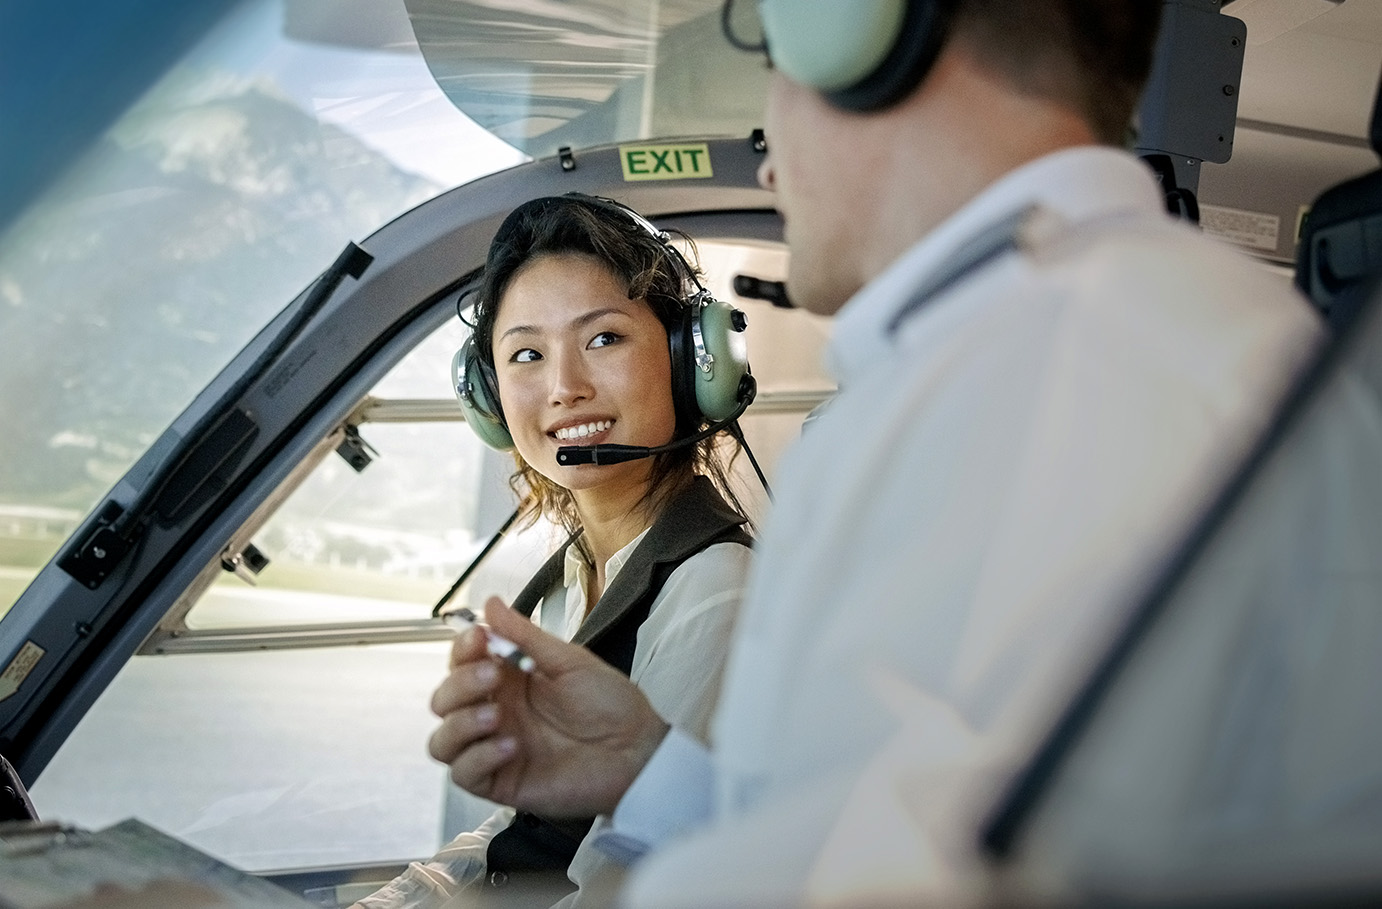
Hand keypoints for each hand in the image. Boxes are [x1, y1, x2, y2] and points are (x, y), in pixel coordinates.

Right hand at [429, 597, 668, 816]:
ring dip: (460, 723)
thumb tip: (490, 602)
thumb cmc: (610, 703)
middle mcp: (495, 713)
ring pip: (442, 741)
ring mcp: (494, 749)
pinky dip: (478, 757)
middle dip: (460, 685)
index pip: (461, 663)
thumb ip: (525, 637)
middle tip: (493, 677)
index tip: (479, 638)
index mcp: (508, 681)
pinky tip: (511, 746)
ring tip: (496, 717)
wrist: (637, 749)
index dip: (461, 650)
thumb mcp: (568, 662)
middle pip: (444, 700)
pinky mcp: (502, 782)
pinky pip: (464, 774)